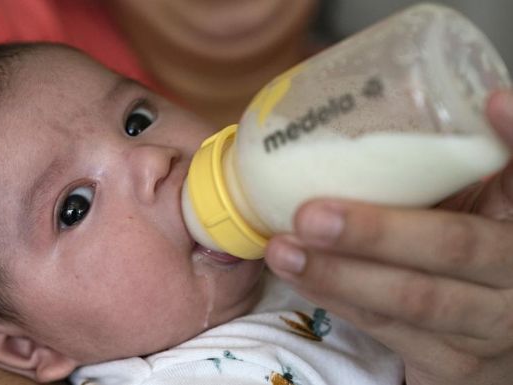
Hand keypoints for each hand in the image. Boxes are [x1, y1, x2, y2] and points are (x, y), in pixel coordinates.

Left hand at [265, 90, 512, 384]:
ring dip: (341, 275)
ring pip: (415, 300)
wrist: (490, 332)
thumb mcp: (470, 204)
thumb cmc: (467, 248)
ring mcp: (491, 325)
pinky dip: (340, 302)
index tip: (493, 101)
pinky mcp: (455, 364)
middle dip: (378, 233)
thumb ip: (443, 165)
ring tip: (285, 249)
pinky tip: (301, 278)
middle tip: (310, 214)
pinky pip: (391, 332)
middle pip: (454, 248)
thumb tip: (388, 99)